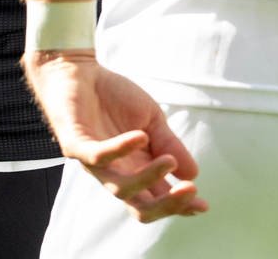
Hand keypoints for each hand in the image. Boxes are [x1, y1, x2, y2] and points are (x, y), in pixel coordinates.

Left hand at [22, 52, 207, 223]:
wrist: (78, 71)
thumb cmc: (113, 98)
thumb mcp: (151, 120)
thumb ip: (169, 145)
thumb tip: (194, 174)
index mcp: (135, 169)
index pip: (158, 198)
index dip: (180, 206)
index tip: (202, 204)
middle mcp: (115, 172)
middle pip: (140, 206)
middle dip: (167, 205)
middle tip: (190, 191)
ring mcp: (94, 162)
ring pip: (120, 188)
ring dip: (148, 178)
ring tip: (169, 161)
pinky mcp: (75, 144)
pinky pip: (98, 156)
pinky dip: (120, 149)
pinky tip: (140, 137)